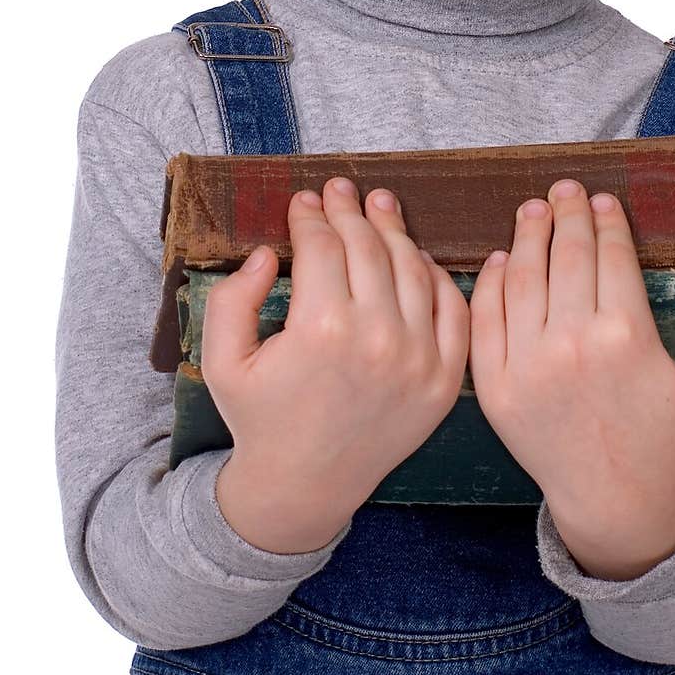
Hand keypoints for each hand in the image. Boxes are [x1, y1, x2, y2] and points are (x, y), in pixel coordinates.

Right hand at [203, 177, 469, 547]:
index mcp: (320, 329)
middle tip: (341, 188)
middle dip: (350, 211)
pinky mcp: (444, 379)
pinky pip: (452, 309)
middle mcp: (377, 338)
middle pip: (368, 248)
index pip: (322, 246)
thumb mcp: (222, 360)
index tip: (304, 199)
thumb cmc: (259, 419)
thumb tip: (268, 252)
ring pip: (412, 268)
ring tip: (380, 205)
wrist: (306, 486)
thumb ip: (232, 299)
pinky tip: (417, 256)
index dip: (311, 216)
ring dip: (395, 230)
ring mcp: (419, 359)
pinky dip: (437, 275)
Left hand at [467, 179, 674, 577]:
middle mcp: (573, 346)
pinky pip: (486, 318)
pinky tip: (500, 258)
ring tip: (532, 210)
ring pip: (522, 278)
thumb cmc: (664, 441)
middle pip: (566, 258)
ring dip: (526, 237)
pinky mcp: (494, 385)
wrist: (611, 500)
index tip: (603, 199)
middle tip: (563, 189)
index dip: (607, 222)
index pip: (611, 258)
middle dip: (566, 215)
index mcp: (627, 338)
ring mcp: (527, 365)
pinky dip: (489, 282)